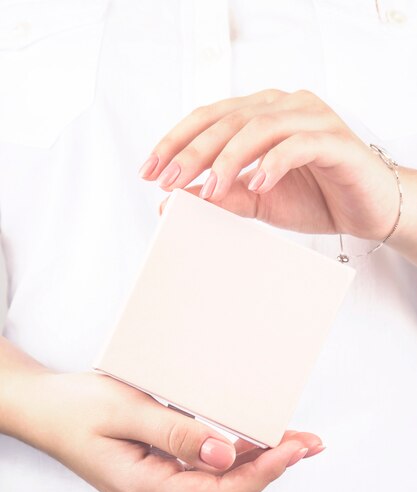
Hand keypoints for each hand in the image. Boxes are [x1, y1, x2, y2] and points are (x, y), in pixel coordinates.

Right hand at [14, 369, 323, 491]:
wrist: (44, 411)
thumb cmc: (77, 407)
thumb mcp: (126, 411)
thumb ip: (177, 434)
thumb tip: (228, 456)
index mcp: (143, 488)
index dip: (261, 474)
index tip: (295, 450)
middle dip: (270, 468)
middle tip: (310, 443)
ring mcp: (154, 490)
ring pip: (216, 483)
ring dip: (255, 462)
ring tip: (296, 441)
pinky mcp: (156, 475)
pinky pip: (202, 472)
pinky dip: (232, 457)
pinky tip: (254, 441)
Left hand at [139, 89, 399, 240]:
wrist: (366, 208)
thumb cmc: (315, 196)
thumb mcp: (257, 201)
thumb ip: (222, 195)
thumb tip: (177, 198)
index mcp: (261, 114)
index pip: (209, 118)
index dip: (175, 142)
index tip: (150, 170)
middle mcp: (284, 107)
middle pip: (228, 120)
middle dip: (192, 153)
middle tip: (168, 181)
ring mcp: (311, 118)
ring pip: (259, 127)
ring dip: (229, 159)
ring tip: (209, 189)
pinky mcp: (334, 140)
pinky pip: (298, 144)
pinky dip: (273, 163)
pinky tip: (257, 184)